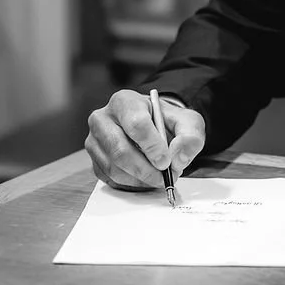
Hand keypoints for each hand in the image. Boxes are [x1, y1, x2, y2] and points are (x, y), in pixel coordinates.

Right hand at [85, 90, 204, 191]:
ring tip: (158, 177)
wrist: (152, 128)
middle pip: (120, 149)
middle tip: (164, 176)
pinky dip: (131, 183)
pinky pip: (110, 178)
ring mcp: (94, 141)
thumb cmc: (166, 123)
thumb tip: (178, 157)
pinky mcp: (94, 160)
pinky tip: (145, 178)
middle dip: (146, 168)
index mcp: (124, 101)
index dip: (152, 146)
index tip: (166, 161)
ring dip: (140, 178)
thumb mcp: (187, 122)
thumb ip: (190, 136)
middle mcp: (103, 119)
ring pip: (114, 167)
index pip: (136, 124)